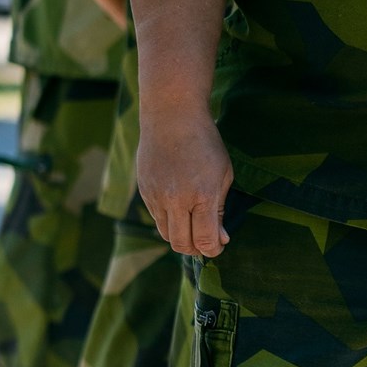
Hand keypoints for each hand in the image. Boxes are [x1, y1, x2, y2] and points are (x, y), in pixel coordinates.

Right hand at [137, 111, 232, 256]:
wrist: (172, 117)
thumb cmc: (205, 143)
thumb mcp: (223, 174)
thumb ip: (220, 210)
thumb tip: (221, 239)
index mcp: (202, 195)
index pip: (204, 240)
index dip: (213, 249)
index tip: (219, 245)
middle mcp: (176, 199)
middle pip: (181, 244)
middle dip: (195, 249)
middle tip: (205, 241)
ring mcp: (156, 196)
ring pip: (165, 233)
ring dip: (180, 236)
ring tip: (193, 225)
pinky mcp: (144, 191)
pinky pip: (156, 217)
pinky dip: (169, 220)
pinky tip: (180, 207)